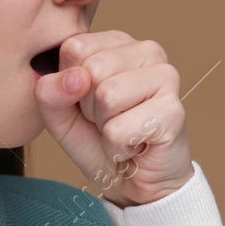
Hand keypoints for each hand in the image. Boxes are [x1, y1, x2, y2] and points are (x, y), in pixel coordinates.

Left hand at [33, 30, 194, 207]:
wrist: (134, 182)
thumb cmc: (99, 141)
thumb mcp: (60, 116)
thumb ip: (50, 93)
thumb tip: (74, 78)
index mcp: (117, 43)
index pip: (73, 47)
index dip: (70, 85)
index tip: (89, 102)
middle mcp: (146, 50)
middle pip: (90, 70)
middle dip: (89, 108)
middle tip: (108, 121)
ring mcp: (166, 76)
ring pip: (107, 96)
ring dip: (105, 128)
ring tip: (122, 132)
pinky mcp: (174, 110)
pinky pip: (120, 130)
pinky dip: (118, 148)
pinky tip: (135, 145)